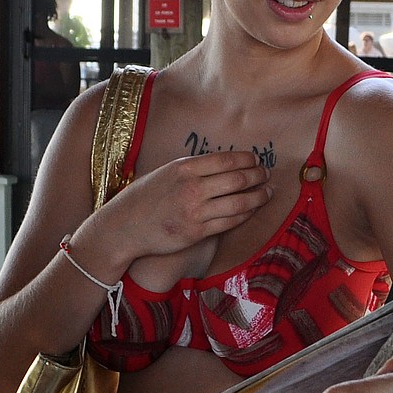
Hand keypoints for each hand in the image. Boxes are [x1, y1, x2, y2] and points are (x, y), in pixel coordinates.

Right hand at [98, 150, 272, 267]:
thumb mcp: (166, 172)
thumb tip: (224, 163)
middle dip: (258, 176)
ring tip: (267, 192)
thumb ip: (193, 169)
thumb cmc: (145, 197)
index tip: (257, 160)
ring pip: (239, 202)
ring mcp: (195, 212)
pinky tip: (252, 209)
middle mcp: (192, 188)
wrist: (124, 226)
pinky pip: (230, 222)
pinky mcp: (197, 233)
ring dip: (259, 196)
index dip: (248, 159)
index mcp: (184, 168)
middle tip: (267, 175)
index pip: (227, 160)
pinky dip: (245, 214)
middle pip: (238, 179)